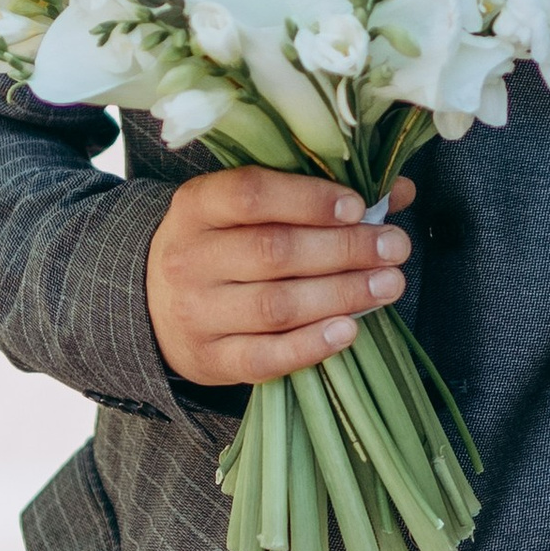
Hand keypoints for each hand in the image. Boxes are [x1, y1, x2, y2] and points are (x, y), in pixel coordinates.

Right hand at [144, 167, 417, 393]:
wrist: (151, 302)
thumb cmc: (221, 244)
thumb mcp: (250, 209)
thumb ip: (317, 194)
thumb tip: (397, 191)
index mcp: (197, 206)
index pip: (250, 194)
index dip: (309, 199)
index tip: (358, 207)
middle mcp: (189, 257)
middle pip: (273, 252)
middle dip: (344, 249)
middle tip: (395, 248)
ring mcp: (195, 313)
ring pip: (275, 305)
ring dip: (341, 295)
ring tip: (389, 285)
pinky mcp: (208, 359)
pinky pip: (263, 357)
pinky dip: (310, 346)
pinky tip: (349, 331)